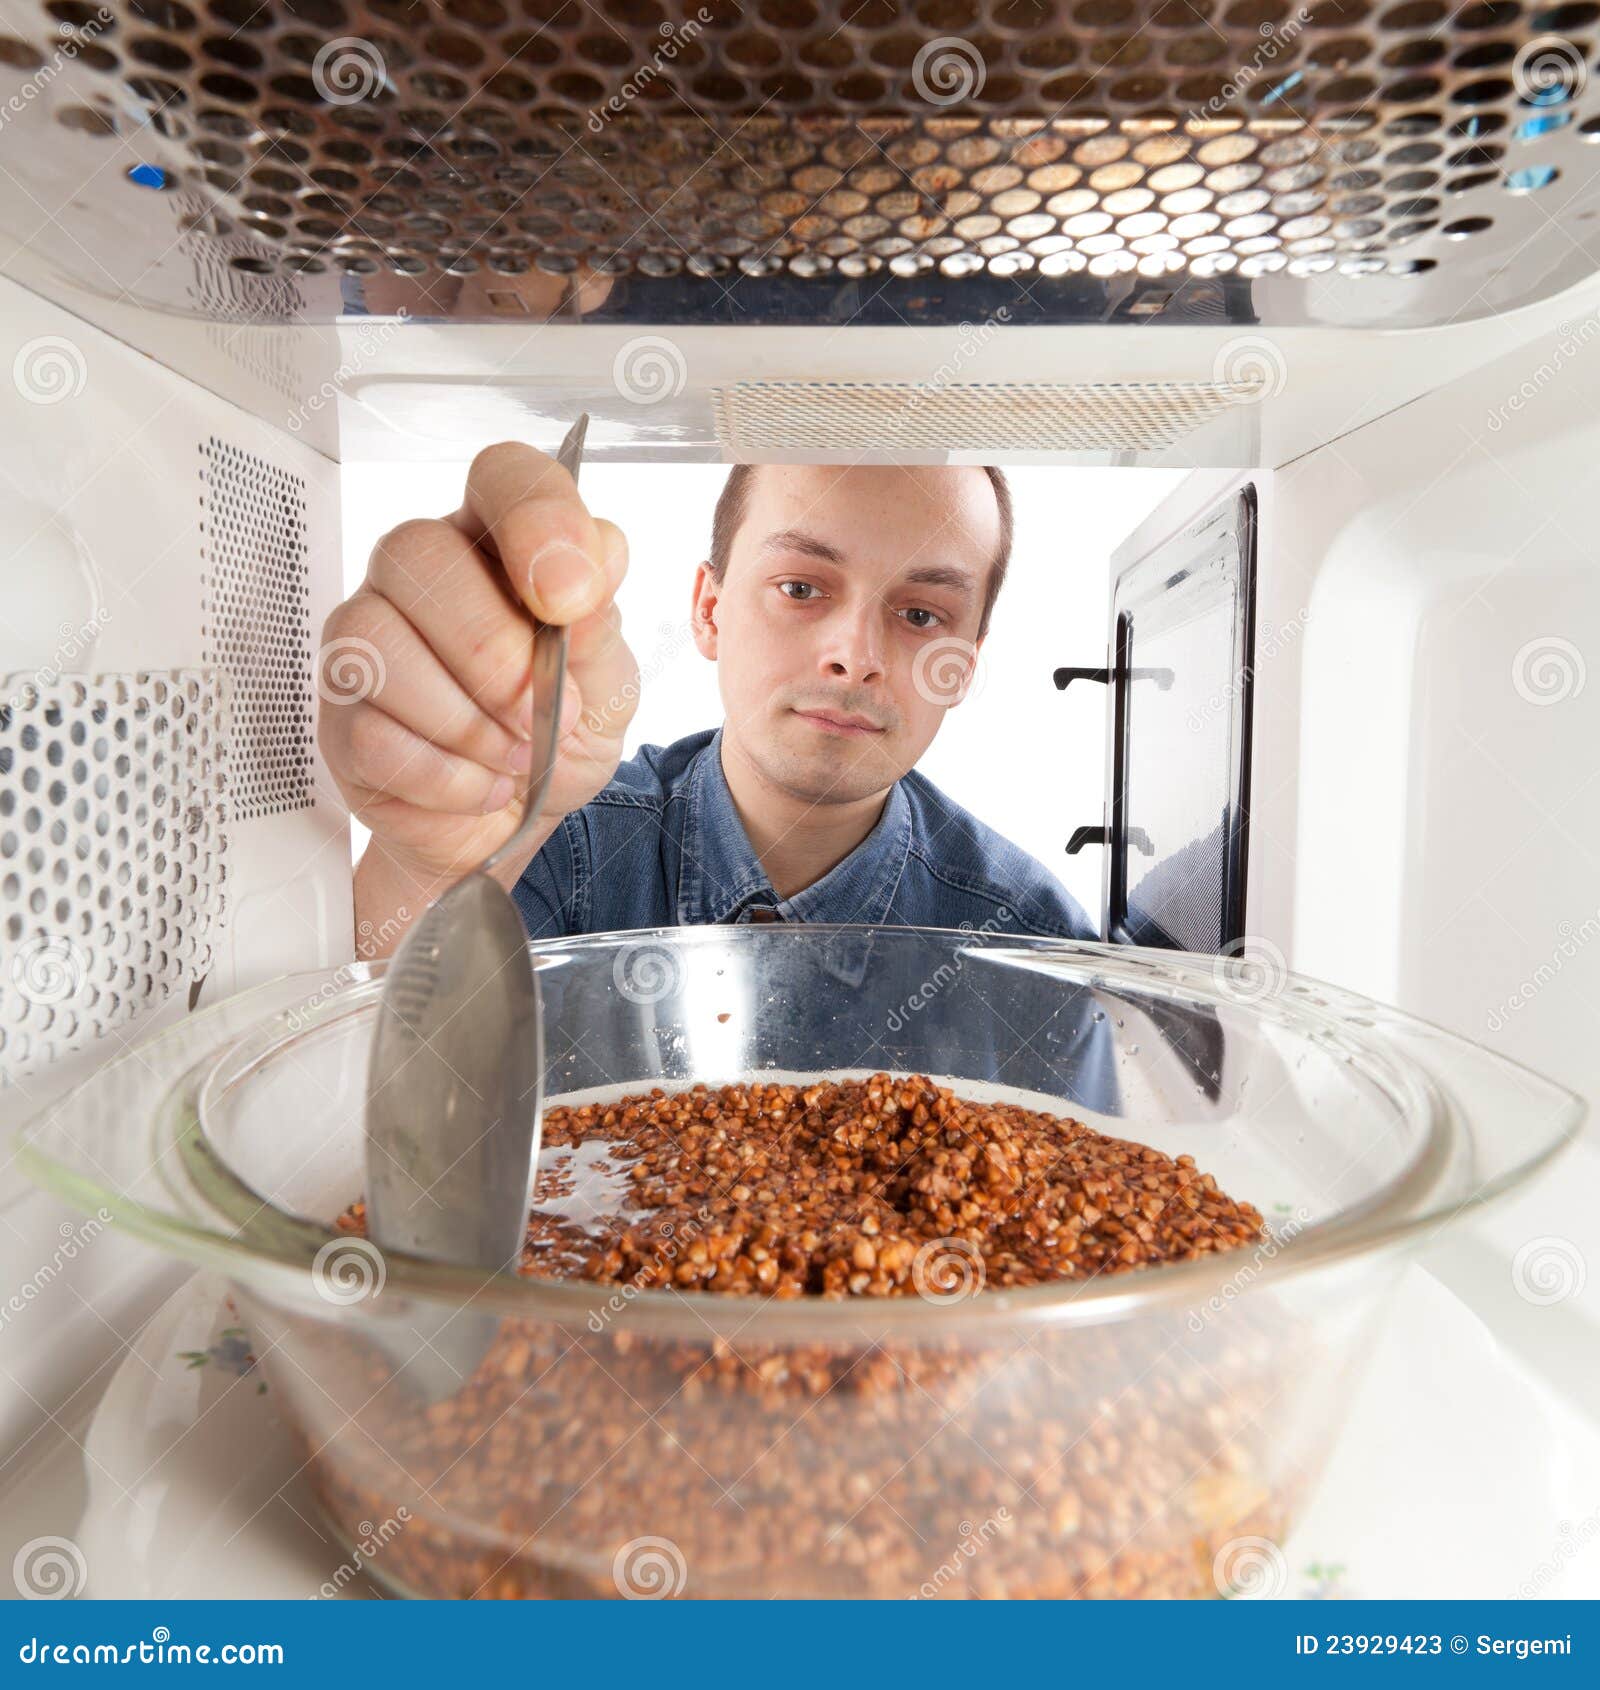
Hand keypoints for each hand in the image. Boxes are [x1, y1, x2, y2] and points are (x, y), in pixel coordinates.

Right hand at [319, 441, 637, 920]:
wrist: (521, 817)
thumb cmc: (562, 728)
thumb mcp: (607, 682)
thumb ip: (599, 626)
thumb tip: (590, 567)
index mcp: (500, 540)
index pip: (504, 476)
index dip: (536, 519)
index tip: (569, 598)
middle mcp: (421, 570)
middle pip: (419, 555)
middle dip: (495, 653)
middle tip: (547, 715)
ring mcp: (367, 636)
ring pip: (379, 645)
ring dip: (468, 722)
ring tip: (518, 758)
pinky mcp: (341, 716)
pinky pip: (372, 733)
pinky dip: (444, 775)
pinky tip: (481, 784)